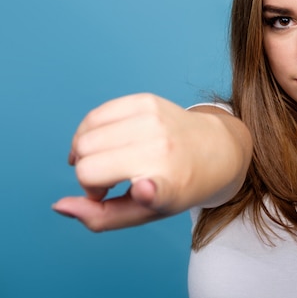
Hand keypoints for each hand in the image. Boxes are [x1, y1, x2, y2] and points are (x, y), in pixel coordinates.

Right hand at [53, 93, 249, 231]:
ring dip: (85, 155)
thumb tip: (60, 205)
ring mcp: (154, 120)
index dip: (147, 190)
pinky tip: (103, 144)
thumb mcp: (146, 214)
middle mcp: (162, 148)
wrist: (215, 148)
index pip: (156, 189)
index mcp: (169, 184)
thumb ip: (100, 218)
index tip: (145, 188)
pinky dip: (88, 132)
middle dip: (88, 179)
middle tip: (108, 184)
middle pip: (87, 165)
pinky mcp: (146, 101)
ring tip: (106, 163)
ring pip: (84, 138)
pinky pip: (93, 116)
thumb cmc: (176, 186)